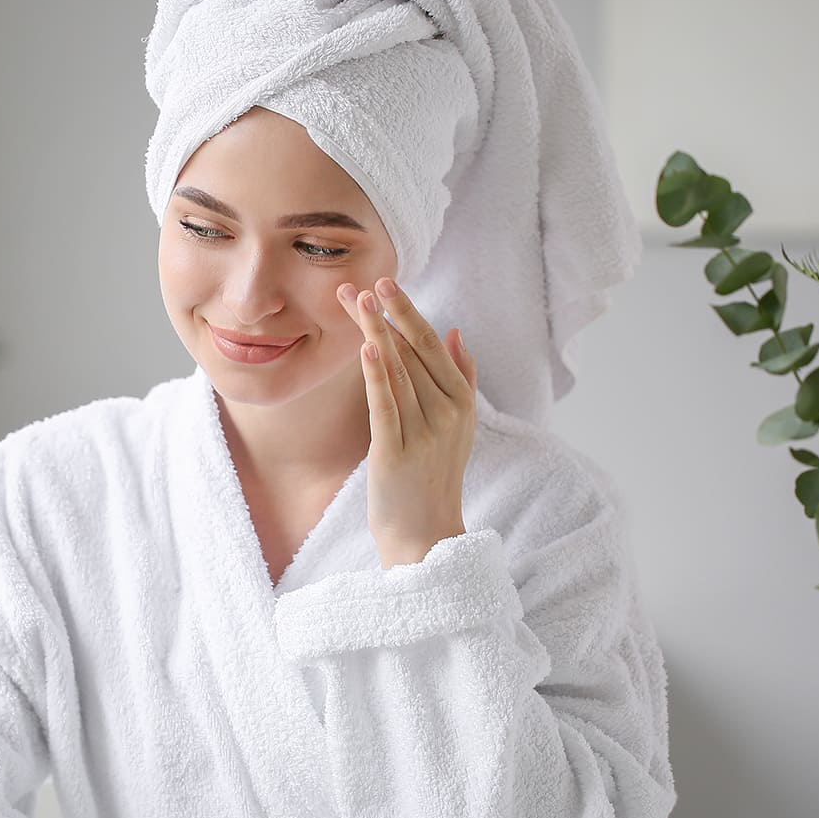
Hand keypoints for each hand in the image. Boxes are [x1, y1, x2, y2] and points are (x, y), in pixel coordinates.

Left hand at [338, 277, 478, 568]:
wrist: (425, 536)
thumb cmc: (433, 479)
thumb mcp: (458, 426)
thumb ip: (461, 378)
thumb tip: (455, 332)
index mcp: (461, 401)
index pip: (430, 346)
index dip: (406, 313)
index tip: (385, 283)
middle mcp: (448, 413)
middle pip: (411, 352)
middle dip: (387, 314)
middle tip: (366, 280)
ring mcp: (424, 432)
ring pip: (397, 371)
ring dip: (376, 331)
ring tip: (357, 299)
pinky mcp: (397, 453)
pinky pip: (386, 405)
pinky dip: (377, 374)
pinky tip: (367, 345)